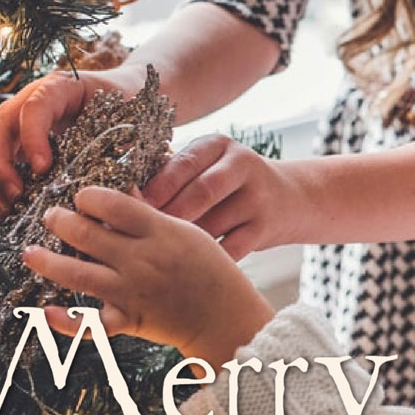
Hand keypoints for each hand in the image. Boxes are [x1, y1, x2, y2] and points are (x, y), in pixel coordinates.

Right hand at [0, 66, 144, 216]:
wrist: (122, 93)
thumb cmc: (126, 105)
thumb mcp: (130, 118)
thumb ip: (124, 146)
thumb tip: (126, 190)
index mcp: (61, 87)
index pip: (35, 107)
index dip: (32, 138)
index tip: (43, 169)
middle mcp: (32, 98)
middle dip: (0, 163)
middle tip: (16, 195)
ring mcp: (19, 118)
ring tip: (7, 209)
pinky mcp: (16, 138)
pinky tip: (6, 208)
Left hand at [21, 186, 274, 365]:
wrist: (225, 317)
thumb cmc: (210, 270)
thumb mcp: (188, 233)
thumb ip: (152, 217)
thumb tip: (121, 195)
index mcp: (159, 232)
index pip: (113, 204)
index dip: (89, 196)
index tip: (81, 196)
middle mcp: (141, 260)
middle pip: (87, 234)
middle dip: (60, 221)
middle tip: (50, 216)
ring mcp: (132, 291)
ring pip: (77, 273)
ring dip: (47, 261)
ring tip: (29, 252)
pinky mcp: (129, 321)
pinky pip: (90, 324)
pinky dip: (65, 321)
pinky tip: (44, 311)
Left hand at [142, 134, 304, 259]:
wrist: (289, 198)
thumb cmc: (229, 185)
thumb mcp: (208, 165)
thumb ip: (174, 174)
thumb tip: (125, 199)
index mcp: (219, 145)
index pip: (184, 164)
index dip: (156, 188)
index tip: (128, 209)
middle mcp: (242, 165)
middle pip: (200, 193)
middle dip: (168, 216)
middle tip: (138, 237)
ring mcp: (257, 197)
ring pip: (213, 225)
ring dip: (183, 244)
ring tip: (156, 257)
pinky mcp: (265, 227)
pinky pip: (230, 249)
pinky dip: (206, 261)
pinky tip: (186, 269)